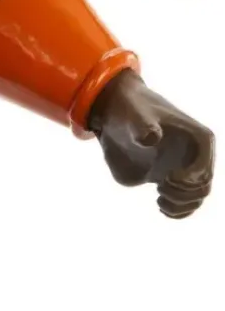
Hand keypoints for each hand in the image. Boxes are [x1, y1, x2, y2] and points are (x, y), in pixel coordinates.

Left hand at [90, 70, 214, 217]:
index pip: (205, 169)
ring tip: (160, 201)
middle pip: (202, 188)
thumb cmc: (127, 107)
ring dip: (181, 206)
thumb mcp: (133, 112)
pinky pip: (184, 202)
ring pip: (195, 198)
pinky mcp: (170, 177)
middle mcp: (196, 155)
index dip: (191, 179)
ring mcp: (183, 167)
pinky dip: (178, 211)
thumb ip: (143, 124)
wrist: (113, 111)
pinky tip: (162, 208)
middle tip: (161, 190)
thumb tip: (152, 137)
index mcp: (199, 138)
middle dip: (184, 195)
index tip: (169, 178)